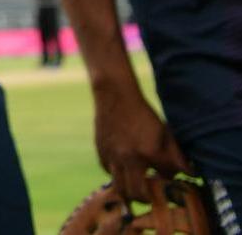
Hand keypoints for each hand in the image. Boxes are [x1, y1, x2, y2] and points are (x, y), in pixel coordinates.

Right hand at [93, 80, 186, 204]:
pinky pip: (109, 172)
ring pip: (120, 188)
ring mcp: (113, 156)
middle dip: (148, 198)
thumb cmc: (143, 113)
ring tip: (138, 186)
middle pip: (138, 193)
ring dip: (131, 191)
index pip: (165, 178)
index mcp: (150, 152)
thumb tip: (191, 173)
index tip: (171, 177)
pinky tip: (124, 168)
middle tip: (153, 194)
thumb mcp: (165, 132)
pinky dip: (117, 175)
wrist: (115, 95)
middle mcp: (130, 158)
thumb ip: (177, 155)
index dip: (171, 179)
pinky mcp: (101, 151)